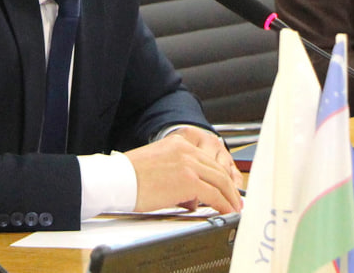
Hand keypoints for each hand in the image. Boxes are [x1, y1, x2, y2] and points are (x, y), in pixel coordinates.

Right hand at [124, 129, 243, 214]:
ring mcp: (188, 164)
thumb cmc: (129, 176)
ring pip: (220, 180)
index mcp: (178, 143)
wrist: (117, 179)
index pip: (206, 159)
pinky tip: (227, 211)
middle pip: (217, 169)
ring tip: (235, 207)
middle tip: (235, 198)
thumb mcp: (158, 165)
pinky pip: (214, 194)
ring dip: (230, 196)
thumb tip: (191, 197)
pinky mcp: (188, 180)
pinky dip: (224, 203)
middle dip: (229, 186)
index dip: (219, 175)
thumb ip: (178, 174)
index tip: (225, 185)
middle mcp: (186, 150)